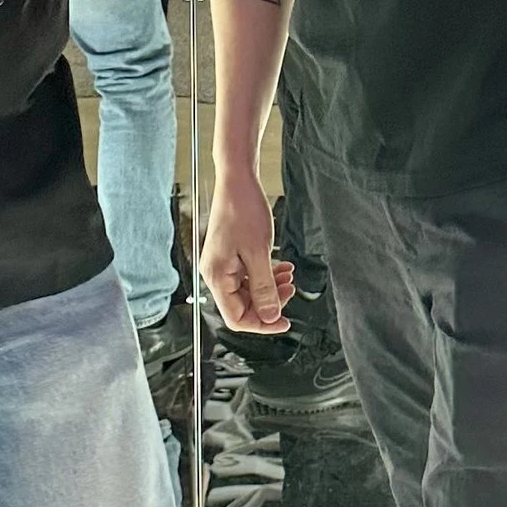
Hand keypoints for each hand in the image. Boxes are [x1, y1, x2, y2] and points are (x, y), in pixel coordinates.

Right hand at [200, 165, 291, 334]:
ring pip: (248, 291)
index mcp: (217, 277)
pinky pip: (248, 276)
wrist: (237, 182)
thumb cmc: (242, 210)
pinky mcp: (230, 256)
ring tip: (288, 277)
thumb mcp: (259, 253)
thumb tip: (271, 316)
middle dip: (269, 302)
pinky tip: (280, 266)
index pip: (236, 318)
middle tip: (290, 291)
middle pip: (243, 306)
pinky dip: (266, 275)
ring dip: (270, 287)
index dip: (262, 324)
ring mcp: (222, 265)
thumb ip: (264, 288)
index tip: (284, 321)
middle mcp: (215, 274)